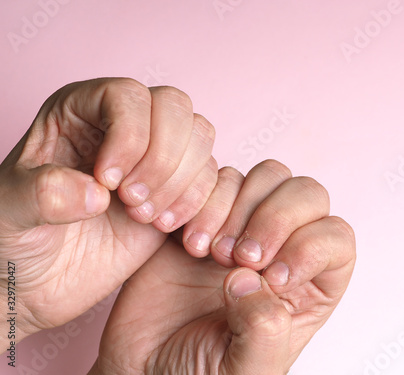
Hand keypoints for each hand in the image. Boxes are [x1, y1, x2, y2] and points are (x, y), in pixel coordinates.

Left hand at [0, 78, 216, 346]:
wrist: (39, 281)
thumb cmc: (17, 237)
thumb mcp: (10, 211)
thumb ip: (42, 194)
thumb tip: (97, 192)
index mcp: (82, 113)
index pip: (127, 96)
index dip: (130, 135)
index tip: (109, 182)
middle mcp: (125, 128)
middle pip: (174, 108)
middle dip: (162, 158)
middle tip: (133, 202)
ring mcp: (156, 159)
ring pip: (200, 138)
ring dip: (183, 182)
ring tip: (147, 219)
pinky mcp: (178, 192)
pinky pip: (211, 179)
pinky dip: (199, 204)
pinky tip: (168, 229)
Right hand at [89, 160, 355, 374]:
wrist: (143, 364)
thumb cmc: (200, 373)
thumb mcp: (245, 369)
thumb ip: (264, 330)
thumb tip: (249, 277)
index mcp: (306, 286)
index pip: (335, 237)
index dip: (310, 246)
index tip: (272, 278)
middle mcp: (279, 248)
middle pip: (306, 194)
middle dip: (276, 217)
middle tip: (240, 257)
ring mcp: (240, 226)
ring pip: (267, 176)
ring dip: (239, 206)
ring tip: (210, 252)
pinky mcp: (201, 215)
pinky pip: (217, 179)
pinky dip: (204, 202)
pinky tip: (186, 242)